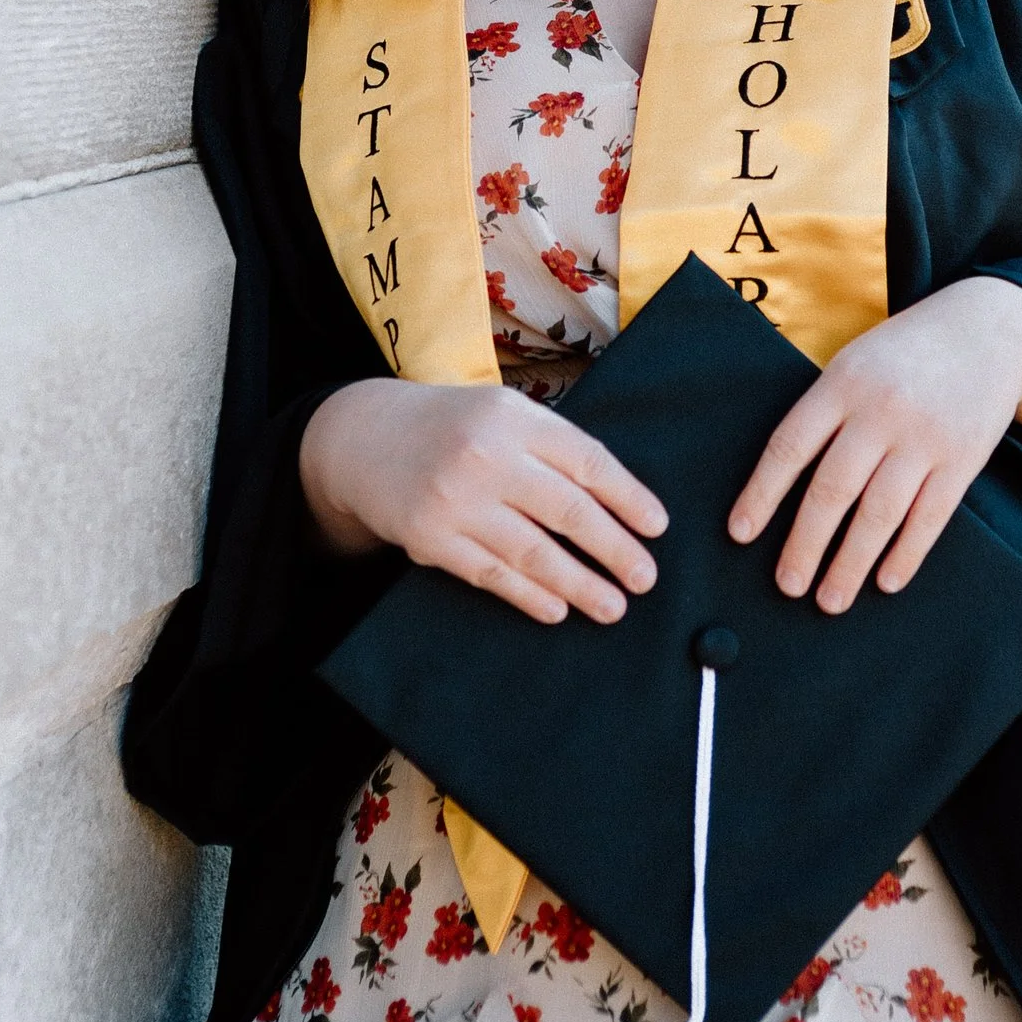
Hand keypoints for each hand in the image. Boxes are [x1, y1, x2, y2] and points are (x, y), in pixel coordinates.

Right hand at [299, 381, 665, 628]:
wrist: (364, 438)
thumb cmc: (453, 427)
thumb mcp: (502, 412)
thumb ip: (553, 446)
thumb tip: (621, 501)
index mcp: (514, 417)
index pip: (586, 461)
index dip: (628, 497)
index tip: (657, 527)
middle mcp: (486, 455)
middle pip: (567, 510)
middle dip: (615, 549)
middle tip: (645, 578)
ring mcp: (455, 499)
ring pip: (533, 551)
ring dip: (580, 584)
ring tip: (613, 607)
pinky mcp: (429, 538)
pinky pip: (491, 574)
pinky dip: (528, 595)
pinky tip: (556, 609)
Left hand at [725, 278, 1021, 613]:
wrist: (988, 330)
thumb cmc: (903, 356)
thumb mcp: (853, 363)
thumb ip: (823, 412)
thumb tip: (778, 485)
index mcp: (842, 383)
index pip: (790, 446)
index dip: (762, 494)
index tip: (740, 534)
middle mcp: (881, 410)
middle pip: (833, 489)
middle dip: (805, 544)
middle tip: (787, 585)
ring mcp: (926, 436)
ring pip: (880, 512)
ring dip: (851, 563)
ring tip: (830, 599)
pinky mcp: (963, 458)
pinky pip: (929, 517)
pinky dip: (906, 554)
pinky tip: (886, 582)